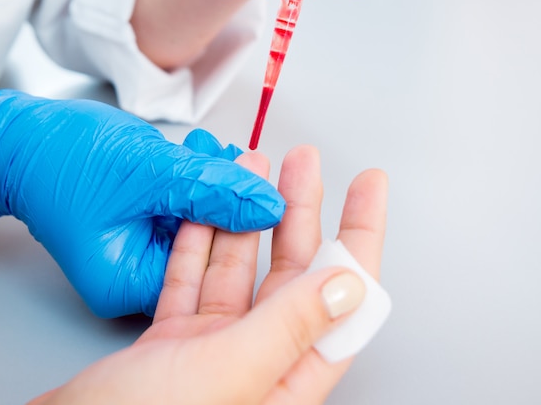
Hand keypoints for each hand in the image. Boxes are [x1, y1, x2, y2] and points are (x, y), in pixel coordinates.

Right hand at [0, 90, 284, 317]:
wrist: (16, 140)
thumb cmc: (57, 160)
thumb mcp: (149, 173)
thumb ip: (212, 190)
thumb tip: (267, 204)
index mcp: (129, 285)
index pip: (213, 273)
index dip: (253, 233)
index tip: (280, 196)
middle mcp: (136, 278)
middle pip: (214, 248)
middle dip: (236, 199)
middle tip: (260, 163)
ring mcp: (138, 255)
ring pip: (202, 224)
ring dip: (216, 184)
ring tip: (224, 152)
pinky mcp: (139, 232)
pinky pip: (183, 211)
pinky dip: (196, 183)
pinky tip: (205, 156)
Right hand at [28, 146, 387, 404]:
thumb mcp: (230, 372)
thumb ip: (288, 327)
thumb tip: (348, 287)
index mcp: (287, 377)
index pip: (342, 298)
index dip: (359, 239)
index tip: (367, 190)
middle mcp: (256, 360)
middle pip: (291, 273)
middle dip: (298, 211)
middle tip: (303, 163)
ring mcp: (213, 348)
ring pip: (239, 268)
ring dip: (244, 218)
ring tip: (252, 171)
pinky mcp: (173, 339)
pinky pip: (192, 277)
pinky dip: (199, 241)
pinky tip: (206, 210)